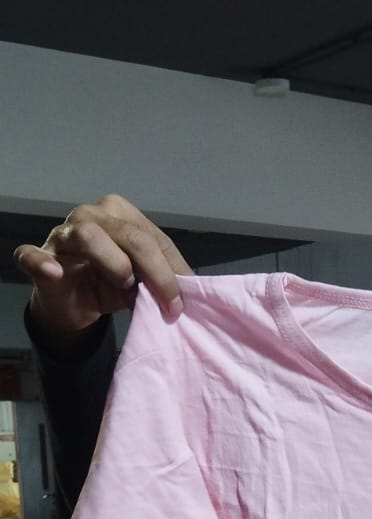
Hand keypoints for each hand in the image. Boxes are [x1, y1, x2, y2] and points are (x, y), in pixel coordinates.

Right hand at [15, 194, 191, 347]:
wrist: (72, 303)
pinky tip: (55, 274)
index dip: (172, 270)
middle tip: (169, 304)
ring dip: (113, 264)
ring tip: (124, 286)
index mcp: (118, 214)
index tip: (183, 301)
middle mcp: (89, 215)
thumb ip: (162, 277)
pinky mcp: (38, 257)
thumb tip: (190, 288)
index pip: (152, 237)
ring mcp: (61, 235)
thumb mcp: (142, 280)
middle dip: (155, 272)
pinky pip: (33, 256)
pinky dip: (41, 263)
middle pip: (129, 235)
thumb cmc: (109, 282)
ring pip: (88, 236)